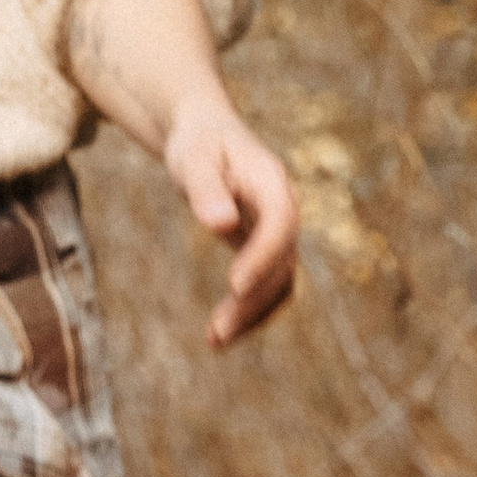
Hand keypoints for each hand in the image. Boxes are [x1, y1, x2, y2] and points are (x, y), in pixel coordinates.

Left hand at [66, 0, 298, 351]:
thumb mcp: (194, 158)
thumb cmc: (197, 142)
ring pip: (279, 281)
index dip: (262, 256)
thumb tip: (219, 225)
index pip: (279, 224)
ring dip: (252, 314)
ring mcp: (276, 231)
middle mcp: (282, 210)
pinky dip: (248, 310)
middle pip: (282, 261)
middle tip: (216, 332)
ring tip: (214, 342)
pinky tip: (218, 333)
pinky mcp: (262, 247)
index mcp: (272, 183)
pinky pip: (266, 285)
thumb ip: (205, 188)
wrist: (205, 134)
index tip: (235, 286)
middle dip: (253, 299)